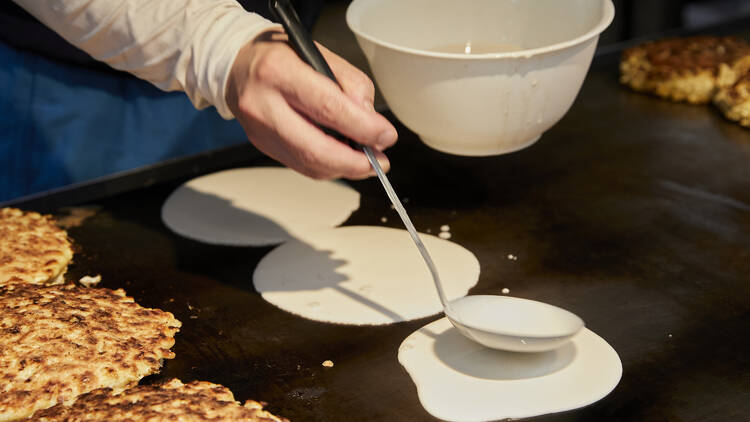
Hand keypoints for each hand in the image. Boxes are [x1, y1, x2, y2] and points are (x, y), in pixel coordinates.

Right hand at [226, 30, 396, 179]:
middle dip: (354, 162)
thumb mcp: (320, 54)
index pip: (328, 109)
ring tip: (365, 162)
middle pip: (316, 149)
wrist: (238, 65)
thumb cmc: (279, 56)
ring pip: (309, 164)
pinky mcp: (262, 145)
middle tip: (378, 162)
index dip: (363, 129)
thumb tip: (370, 121)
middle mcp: (264, 104)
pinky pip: (300, 164)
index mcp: (279, 71)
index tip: (385, 136)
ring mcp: (260, 129)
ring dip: (343, 169)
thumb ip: (351, 85)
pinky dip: (327, 167)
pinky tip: (342, 160)